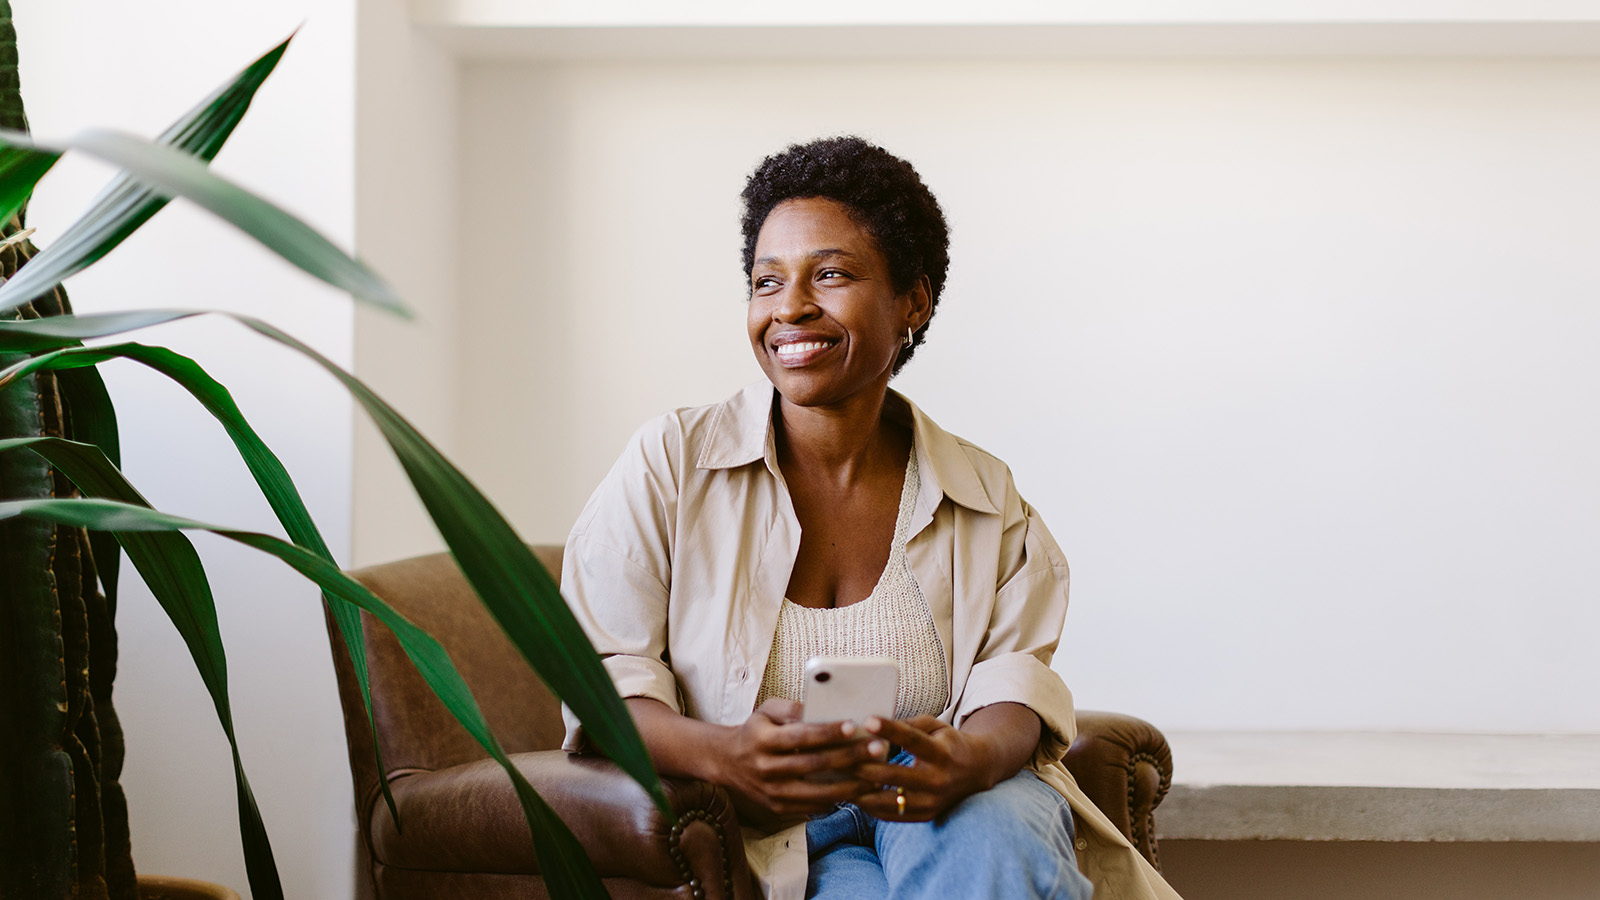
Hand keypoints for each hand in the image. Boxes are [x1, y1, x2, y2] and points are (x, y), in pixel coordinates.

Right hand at [714, 699, 889, 828]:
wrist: (727, 762)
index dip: (827, 732)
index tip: (854, 726)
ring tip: (876, 776)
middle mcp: (766, 769)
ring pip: (817, 791)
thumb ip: (792, 707)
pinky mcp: (778, 808)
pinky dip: (837, 799)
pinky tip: (858, 790)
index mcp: (762, 740)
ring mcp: (772, 793)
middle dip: (849, 756)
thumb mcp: (766, 710)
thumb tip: (821, 707)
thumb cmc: (756, 730)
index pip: (800, 736)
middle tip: (877, 748)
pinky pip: (813, 806)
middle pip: (814, 764)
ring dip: (851, 784)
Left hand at [850, 714, 1013, 821]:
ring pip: (888, 800)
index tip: (867, 720)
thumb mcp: (935, 726)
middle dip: (863, 766)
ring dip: (860, 790)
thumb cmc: (947, 743)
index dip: (889, 730)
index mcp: (942, 753)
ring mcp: (932, 802)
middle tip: (837, 756)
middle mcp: (938, 780)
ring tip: (838, 779)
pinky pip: (891, 815)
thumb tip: (875, 723)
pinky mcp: (925, 816)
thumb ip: (909, 724)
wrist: (975, 772)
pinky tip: (852, 794)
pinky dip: (870, 805)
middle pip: (893, 774)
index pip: (912, 740)